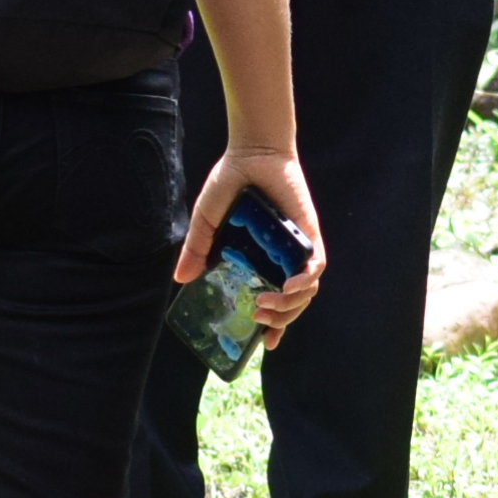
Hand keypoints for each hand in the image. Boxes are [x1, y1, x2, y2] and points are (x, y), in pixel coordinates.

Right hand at [177, 147, 328, 339]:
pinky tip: (291, 285)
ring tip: (266, 303)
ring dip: (291, 304)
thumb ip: (196, 249)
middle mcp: (283, 258)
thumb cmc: (230, 184)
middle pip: (294, 302)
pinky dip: (306, 279)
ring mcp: (298, 246)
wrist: (251, 153)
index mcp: (262, 261)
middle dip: (280, 319)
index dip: (275, 326)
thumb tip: (181, 280)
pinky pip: (316, 263)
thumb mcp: (206, 222)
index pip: (276, 301)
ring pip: (307, 289)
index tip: (265, 344)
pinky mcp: (308, 232)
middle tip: (257, 317)